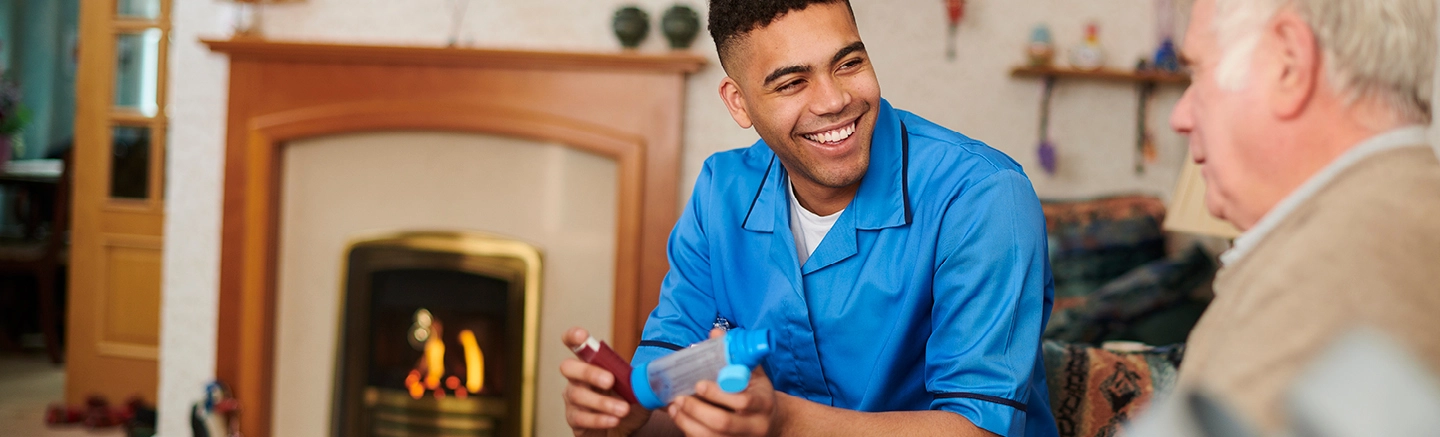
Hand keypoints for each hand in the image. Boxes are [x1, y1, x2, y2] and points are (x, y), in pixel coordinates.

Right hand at [561, 327, 650, 436]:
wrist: (621, 431)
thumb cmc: (626, 404)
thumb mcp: (639, 389)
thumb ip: (647, 380)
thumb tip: (665, 376)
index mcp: (592, 364)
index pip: (576, 345)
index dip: (574, 337)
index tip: (582, 336)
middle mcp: (577, 378)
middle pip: (568, 367)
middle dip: (589, 372)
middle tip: (610, 381)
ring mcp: (573, 399)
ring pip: (577, 395)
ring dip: (602, 402)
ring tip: (624, 409)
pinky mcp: (574, 419)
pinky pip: (580, 418)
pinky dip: (599, 419)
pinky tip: (614, 420)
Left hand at [666, 329, 782, 436]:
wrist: (772, 421)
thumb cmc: (758, 392)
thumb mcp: (753, 372)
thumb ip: (735, 355)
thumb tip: (715, 333)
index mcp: (764, 403)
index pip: (743, 402)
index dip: (718, 394)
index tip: (699, 383)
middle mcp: (756, 425)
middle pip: (724, 423)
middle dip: (697, 410)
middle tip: (680, 398)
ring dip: (688, 422)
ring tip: (674, 407)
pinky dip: (689, 431)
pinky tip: (679, 418)